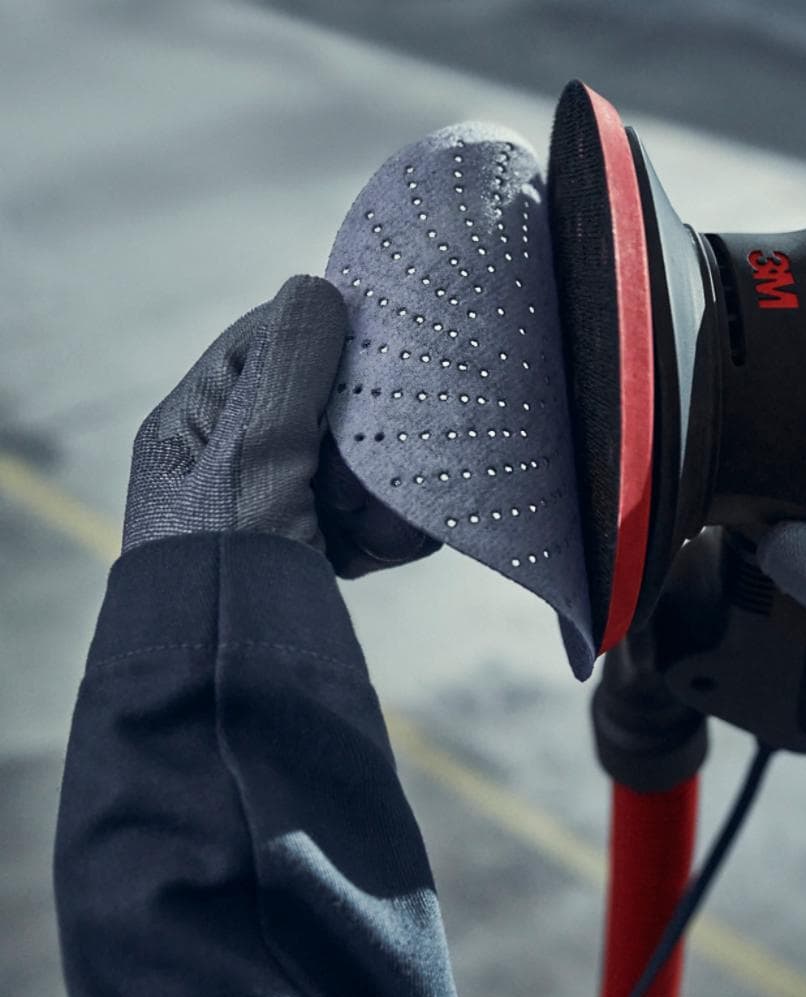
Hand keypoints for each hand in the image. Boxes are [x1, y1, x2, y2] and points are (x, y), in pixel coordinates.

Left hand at [123, 275, 438, 573]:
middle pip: (317, 402)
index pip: (264, 344)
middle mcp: (230, 459)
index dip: (320, 332)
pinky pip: (365, 512)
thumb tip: (316, 288)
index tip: (377, 328)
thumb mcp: (252, 452)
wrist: (232, 674)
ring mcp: (276, 506)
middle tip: (387, 427)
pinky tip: (382, 543)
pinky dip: (382, 526)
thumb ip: (288, 370)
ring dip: (374, 482)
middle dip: (358, 422)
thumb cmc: (225, 557)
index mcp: (193, 425)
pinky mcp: (315, 548)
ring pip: (351, 459)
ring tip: (377, 505)